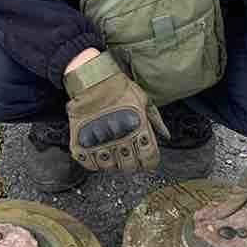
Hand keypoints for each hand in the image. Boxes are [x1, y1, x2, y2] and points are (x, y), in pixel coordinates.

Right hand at [63, 52, 168, 172]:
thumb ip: (155, 120)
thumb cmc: (118, 87)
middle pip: (130, 167)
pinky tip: (97, 153)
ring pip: (109, 168)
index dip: (149, 162)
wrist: (91, 79)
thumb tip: (165, 136)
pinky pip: (88, 163)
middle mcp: (120, 139)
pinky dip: (93, 162)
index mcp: (138, 130)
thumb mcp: (143, 99)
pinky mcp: (81, 143)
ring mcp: (100, 143)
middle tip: (128, 157)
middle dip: (131, 165)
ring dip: (112, 164)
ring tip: (112, 153)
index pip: (149, 159)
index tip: (146, 160)